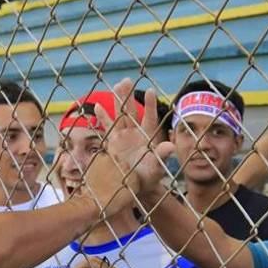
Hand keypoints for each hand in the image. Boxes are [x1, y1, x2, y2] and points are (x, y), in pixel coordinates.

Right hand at [103, 78, 173, 192]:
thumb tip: (171, 147)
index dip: (150, 105)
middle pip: (131, 111)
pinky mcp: (113, 142)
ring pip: (119, 115)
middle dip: (129, 96)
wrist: (136, 186)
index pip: (149, 117)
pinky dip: (102, 118)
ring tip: (116, 85)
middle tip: (126, 80)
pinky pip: (107, 127)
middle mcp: (135, 133)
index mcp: (148, 136)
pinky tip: (96, 106)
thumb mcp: (157, 167)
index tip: (151, 91)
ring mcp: (123, 136)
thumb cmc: (150, 177)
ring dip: (117, 101)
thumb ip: (162, 156)